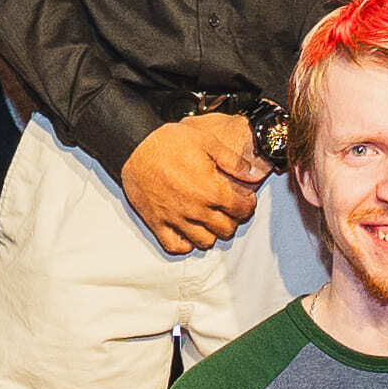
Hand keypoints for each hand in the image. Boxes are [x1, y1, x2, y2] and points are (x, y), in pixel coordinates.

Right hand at [120, 111, 263, 253]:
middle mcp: (196, 209)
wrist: (134, 146)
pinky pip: (175, 246)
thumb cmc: (167, 142)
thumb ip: (233, 161)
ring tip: (210, 219)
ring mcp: (176, 219)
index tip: (245, 199)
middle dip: (233, 219)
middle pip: (227, 229)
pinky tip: (189, 231)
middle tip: (229, 208)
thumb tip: (252, 173)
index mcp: (211, 190)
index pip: (242, 209)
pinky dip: (185, 243)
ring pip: (205, 241)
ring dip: (212, 232)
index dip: (248, 204)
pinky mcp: (157, 223)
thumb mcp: (207, 142)